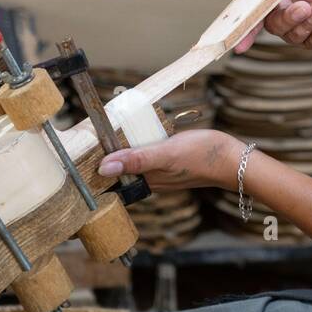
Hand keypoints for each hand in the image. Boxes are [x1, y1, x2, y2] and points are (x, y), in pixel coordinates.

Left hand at [97, 129, 242, 191]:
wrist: (232, 158)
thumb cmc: (202, 156)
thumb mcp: (166, 153)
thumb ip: (136, 159)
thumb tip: (103, 168)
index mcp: (145, 180)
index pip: (111, 179)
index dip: (93, 168)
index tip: (79, 150)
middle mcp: (150, 178)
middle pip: (118, 168)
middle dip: (103, 154)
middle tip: (88, 133)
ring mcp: (159, 170)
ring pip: (131, 160)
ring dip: (119, 148)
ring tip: (104, 130)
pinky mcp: (168, 160)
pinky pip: (145, 153)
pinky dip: (136, 144)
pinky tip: (135, 132)